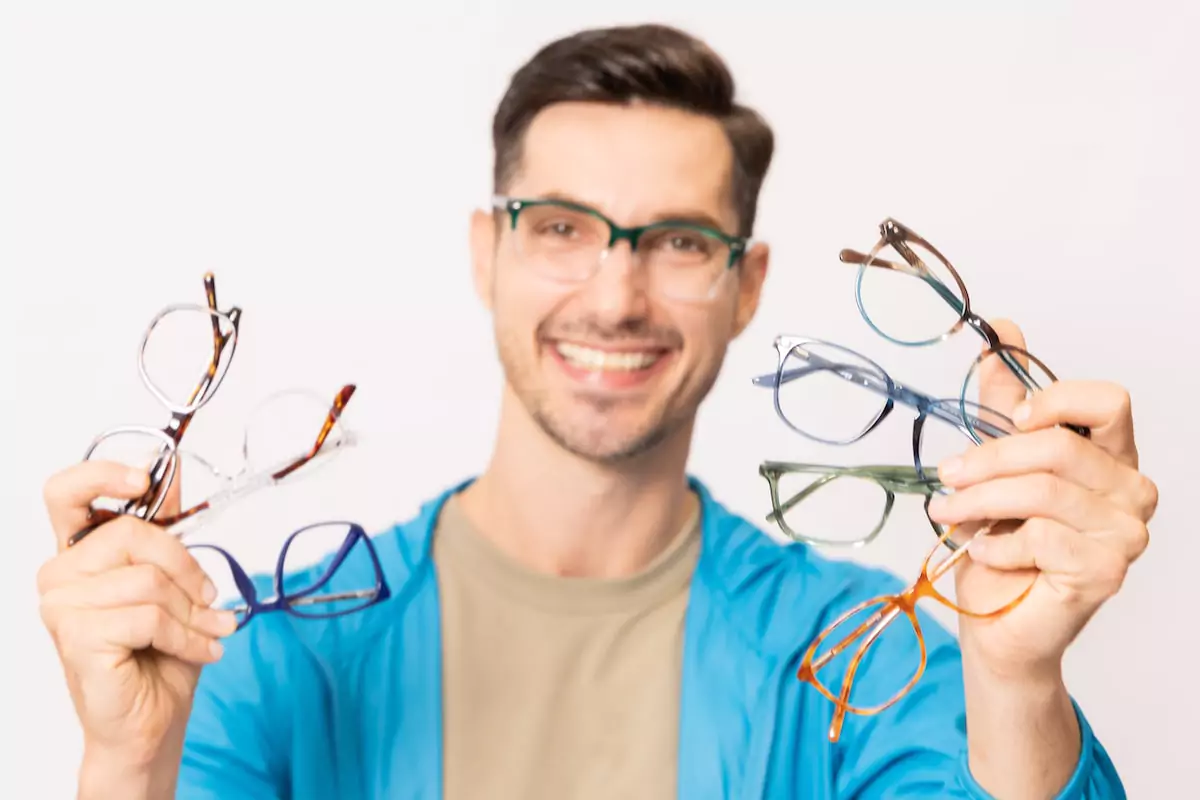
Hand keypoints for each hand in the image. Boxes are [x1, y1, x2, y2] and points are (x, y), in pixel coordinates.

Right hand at [37, 461, 237, 785]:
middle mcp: (61, 575)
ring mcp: (62, 606)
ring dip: (193, 610)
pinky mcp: (76, 637)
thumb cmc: (158, 654)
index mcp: (80, 553)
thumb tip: (171, 472)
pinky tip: (200, 650)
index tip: (144, 478)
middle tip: (211, 599)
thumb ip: (164, 530)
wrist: (152, 720)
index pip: (66, 493)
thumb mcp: (173, 582)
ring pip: (147, 579)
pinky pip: (148, 616)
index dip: (103, 474)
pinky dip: (187, 634)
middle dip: (186, 567)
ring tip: (209, 631)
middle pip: (132, 534)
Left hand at [927, 319, 1156, 680]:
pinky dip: (995, 543)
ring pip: (1043, 491)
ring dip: (980, 500)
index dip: (1055, 400)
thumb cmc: (1000, 545)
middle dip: (987, 459)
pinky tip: (983, 553)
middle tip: (947, 475)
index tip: (1008, 418)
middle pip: (1058, 447)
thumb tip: (1002, 330)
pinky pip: (1040, 537)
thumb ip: (1003, 401)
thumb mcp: (995, 463)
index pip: (1110, 401)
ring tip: (949, 513)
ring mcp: (1126, 534)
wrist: (996, 624)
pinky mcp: (1106, 572)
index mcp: (1111, 457)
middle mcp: (1131, 491)